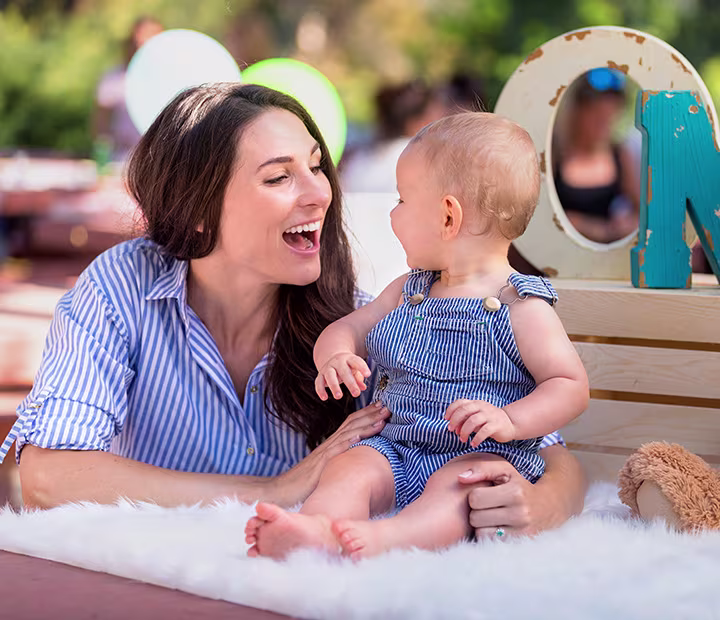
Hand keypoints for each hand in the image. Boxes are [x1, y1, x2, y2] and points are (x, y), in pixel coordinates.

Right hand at [270, 401, 389, 505]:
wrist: (282, 491)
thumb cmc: (305, 484)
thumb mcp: (327, 470)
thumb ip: (340, 463)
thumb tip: (358, 462)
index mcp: (331, 445)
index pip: (351, 424)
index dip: (366, 415)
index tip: (382, 407)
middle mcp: (328, 445)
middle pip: (352, 425)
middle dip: (371, 415)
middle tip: (388, 406)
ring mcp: (324, 454)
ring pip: (347, 434)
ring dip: (365, 425)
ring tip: (381, 418)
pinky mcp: (319, 466)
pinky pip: (334, 452)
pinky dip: (347, 443)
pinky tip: (358, 437)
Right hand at [315, 353, 371, 399]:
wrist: (332, 358)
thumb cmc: (347, 366)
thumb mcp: (354, 369)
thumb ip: (359, 378)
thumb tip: (363, 388)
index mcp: (349, 359)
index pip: (356, 361)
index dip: (362, 368)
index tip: (368, 375)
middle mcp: (338, 362)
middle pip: (344, 372)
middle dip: (350, 383)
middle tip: (356, 394)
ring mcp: (328, 368)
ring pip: (330, 376)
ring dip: (334, 386)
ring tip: (339, 396)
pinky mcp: (320, 375)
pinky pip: (318, 382)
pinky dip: (320, 390)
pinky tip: (324, 398)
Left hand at [445, 399, 515, 444]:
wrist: (510, 423)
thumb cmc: (488, 421)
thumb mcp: (476, 418)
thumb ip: (464, 420)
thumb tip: (453, 428)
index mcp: (476, 403)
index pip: (460, 402)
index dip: (451, 410)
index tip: (446, 419)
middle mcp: (482, 407)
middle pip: (464, 410)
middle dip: (455, 420)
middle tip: (451, 430)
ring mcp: (490, 415)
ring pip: (473, 421)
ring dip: (464, 431)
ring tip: (462, 439)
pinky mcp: (496, 425)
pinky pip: (484, 431)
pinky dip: (476, 439)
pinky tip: (473, 444)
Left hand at [458, 459, 548, 538]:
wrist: (548, 506)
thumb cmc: (520, 485)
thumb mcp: (504, 470)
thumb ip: (481, 468)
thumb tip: (460, 478)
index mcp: (515, 492)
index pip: (475, 498)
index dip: (476, 495)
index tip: (486, 494)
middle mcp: (520, 514)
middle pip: (475, 517)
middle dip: (478, 511)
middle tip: (489, 506)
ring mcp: (521, 533)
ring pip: (480, 533)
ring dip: (482, 525)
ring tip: (493, 517)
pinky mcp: (519, 545)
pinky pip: (489, 543)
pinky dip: (489, 535)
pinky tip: (497, 527)